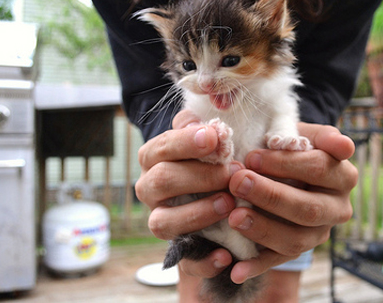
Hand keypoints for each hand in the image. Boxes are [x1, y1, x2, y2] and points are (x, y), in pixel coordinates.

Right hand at [135, 110, 237, 275]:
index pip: (160, 148)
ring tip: (229, 203)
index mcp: (155, 160)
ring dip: (197, 212)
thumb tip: (201, 121)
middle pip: (160, 181)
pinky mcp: (180, 251)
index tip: (214, 138)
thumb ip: (200, 127)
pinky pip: (185, 262)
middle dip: (197, 176)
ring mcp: (163, 222)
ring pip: (162, 222)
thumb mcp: (210, 140)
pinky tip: (225, 255)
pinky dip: (205, 261)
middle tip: (231, 172)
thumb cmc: (215, 161)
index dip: (185, 142)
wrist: (226, 201)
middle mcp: (151, 190)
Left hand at [226, 122, 356, 283]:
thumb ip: (321, 136)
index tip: (251, 156)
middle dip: (270, 195)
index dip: (284, 163)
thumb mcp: (303, 133)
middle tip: (237, 182)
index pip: (318, 168)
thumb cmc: (290, 146)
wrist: (285, 168)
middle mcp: (338, 208)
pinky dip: (256, 266)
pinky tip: (236, 270)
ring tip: (234, 217)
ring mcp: (319, 233)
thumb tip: (343, 145)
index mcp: (343, 175)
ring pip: (297, 240)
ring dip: (264, 230)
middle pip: (308, 208)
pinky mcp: (299, 250)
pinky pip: (278, 261)